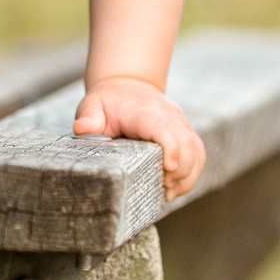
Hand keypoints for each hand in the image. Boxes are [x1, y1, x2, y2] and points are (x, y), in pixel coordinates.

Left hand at [73, 76, 203, 198]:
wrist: (127, 85)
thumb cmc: (107, 101)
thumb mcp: (92, 105)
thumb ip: (88, 117)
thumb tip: (81, 128)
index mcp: (145, 111)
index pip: (165, 128)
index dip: (171, 148)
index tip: (168, 169)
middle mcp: (168, 116)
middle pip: (187, 143)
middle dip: (181, 170)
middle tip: (164, 188)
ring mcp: (180, 123)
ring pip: (196, 149)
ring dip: (189, 174)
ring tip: (169, 193)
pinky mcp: (185, 131)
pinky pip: (198, 152)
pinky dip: (193, 171)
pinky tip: (177, 188)